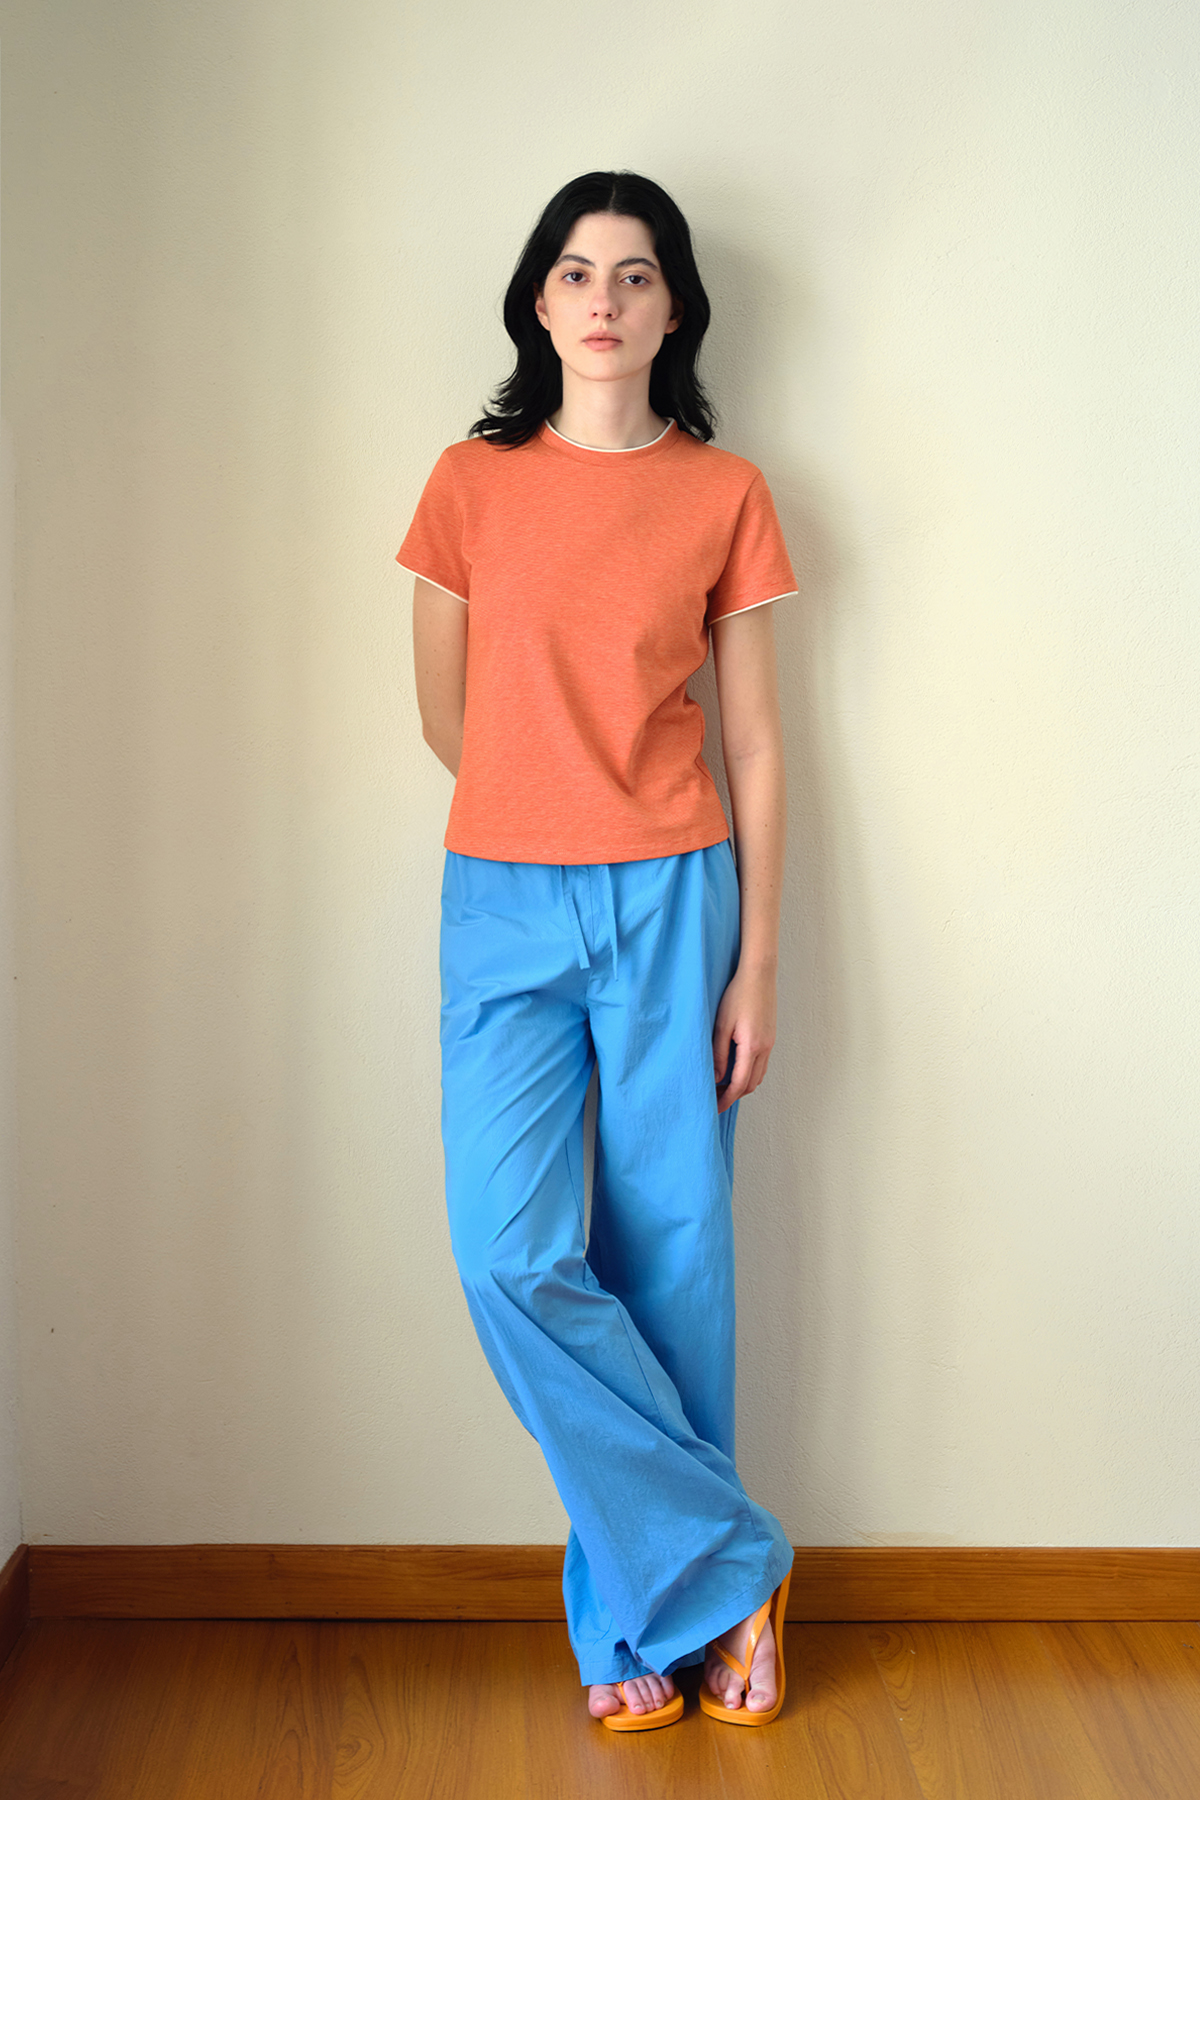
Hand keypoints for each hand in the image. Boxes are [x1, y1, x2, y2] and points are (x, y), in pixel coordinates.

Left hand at [712, 962, 776, 1114]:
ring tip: (722, 1086)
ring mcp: (770, 1043)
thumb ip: (719, 1054)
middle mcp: (765, 1049)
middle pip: (750, 1084)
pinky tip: (734, 1068)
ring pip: (758, 1076)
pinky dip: (748, 1073)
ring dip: (741, 1085)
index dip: (726, 1099)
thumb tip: (716, 1078)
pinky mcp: (770, 1037)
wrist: (759, 974)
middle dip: (733, 1096)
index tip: (714, 1108)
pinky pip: (761, 1064)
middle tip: (715, 1099)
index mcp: (752, 1047)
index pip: (739, 1084)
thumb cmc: (737, 995)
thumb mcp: (721, 1025)